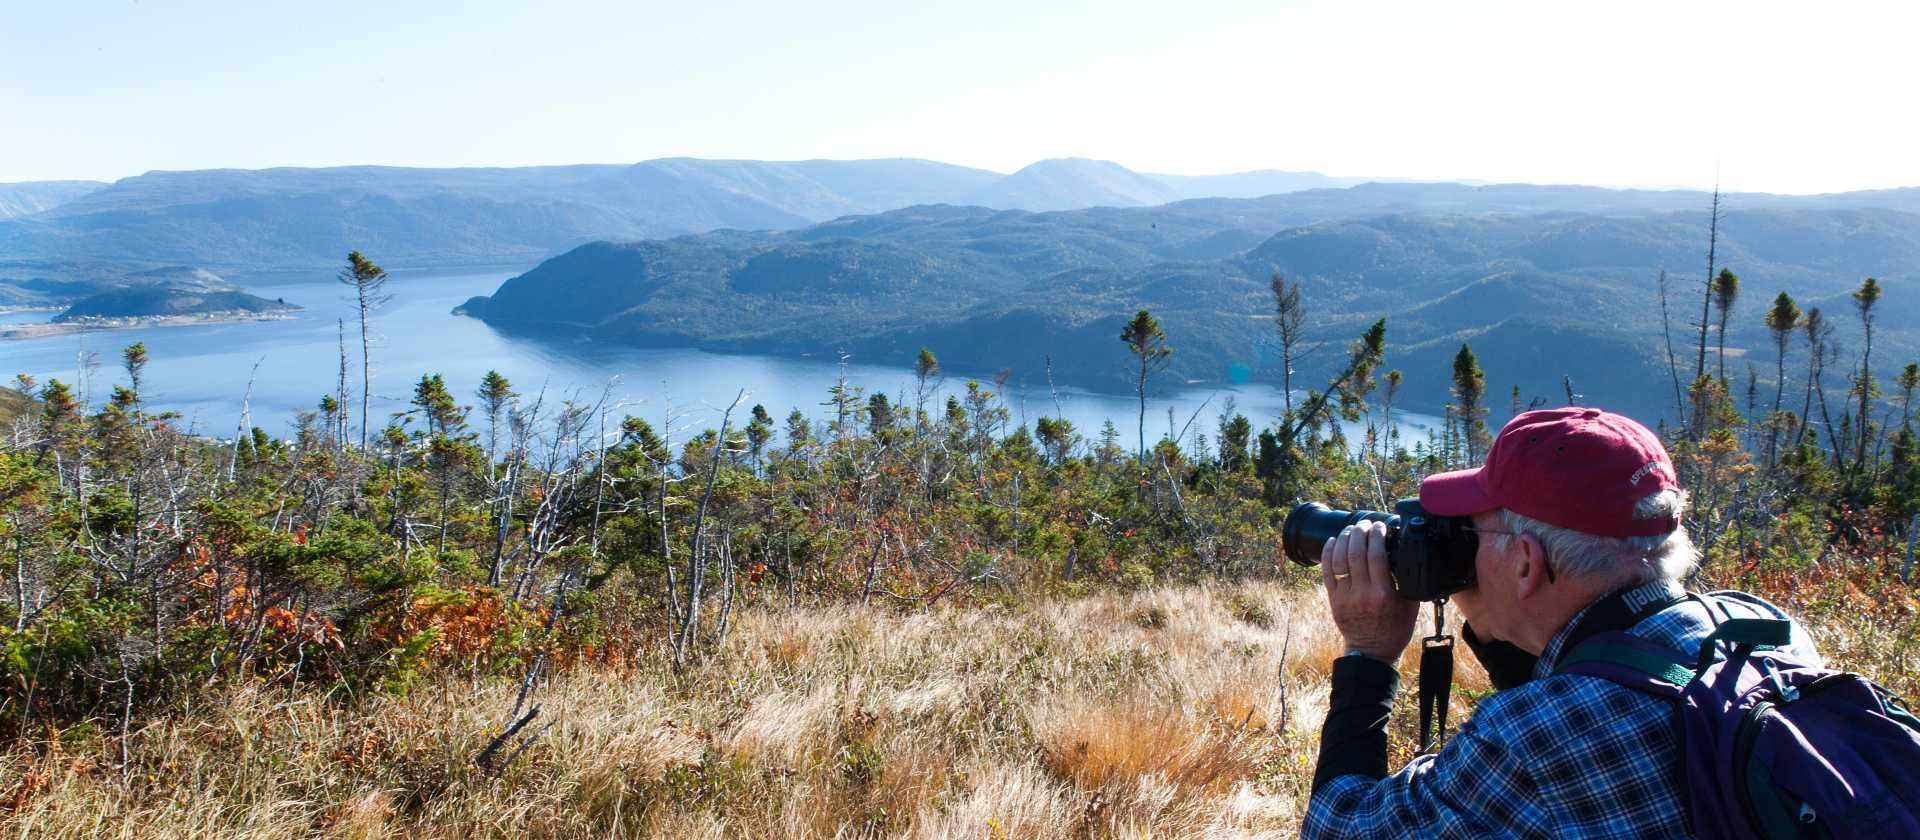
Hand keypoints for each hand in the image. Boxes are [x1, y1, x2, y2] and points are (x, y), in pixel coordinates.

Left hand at [1321, 520, 1418, 663]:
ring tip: (1351, 529)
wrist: (1372, 652)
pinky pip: (1327, 571)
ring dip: (1344, 539)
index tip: (1380, 526)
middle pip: (1356, 553)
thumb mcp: (1410, 605)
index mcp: (1384, 594)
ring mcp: (1345, 596)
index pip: (1377, 556)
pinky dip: (1328, 553)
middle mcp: (1362, 593)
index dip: (1377, 536)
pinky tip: (1333, 540)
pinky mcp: (1333, 599)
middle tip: (1365, 523)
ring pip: (1340, 559)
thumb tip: (1404, 553)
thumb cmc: (1395, 628)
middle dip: (1360, 532)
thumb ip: (1407, 580)